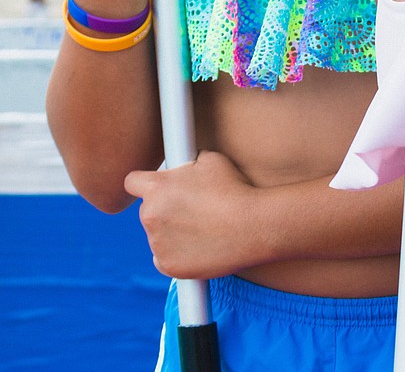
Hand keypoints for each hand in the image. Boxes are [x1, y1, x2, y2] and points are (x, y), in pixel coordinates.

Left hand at [125, 151, 261, 278]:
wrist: (253, 226)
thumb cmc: (234, 188)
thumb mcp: (211, 160)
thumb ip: (187, 163)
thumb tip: (183, 163)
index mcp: (157, 188)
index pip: (131, 182)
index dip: (144, 182)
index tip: (155, 187)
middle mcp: (151, 215)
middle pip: (147, 209)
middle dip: (164, 207)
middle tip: (191, 207)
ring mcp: (157, 244)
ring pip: (157, 234)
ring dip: (172, 230)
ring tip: (203, 226)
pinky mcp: (167, 266)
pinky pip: (164, 257)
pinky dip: (177, 252)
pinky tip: (199, 244)